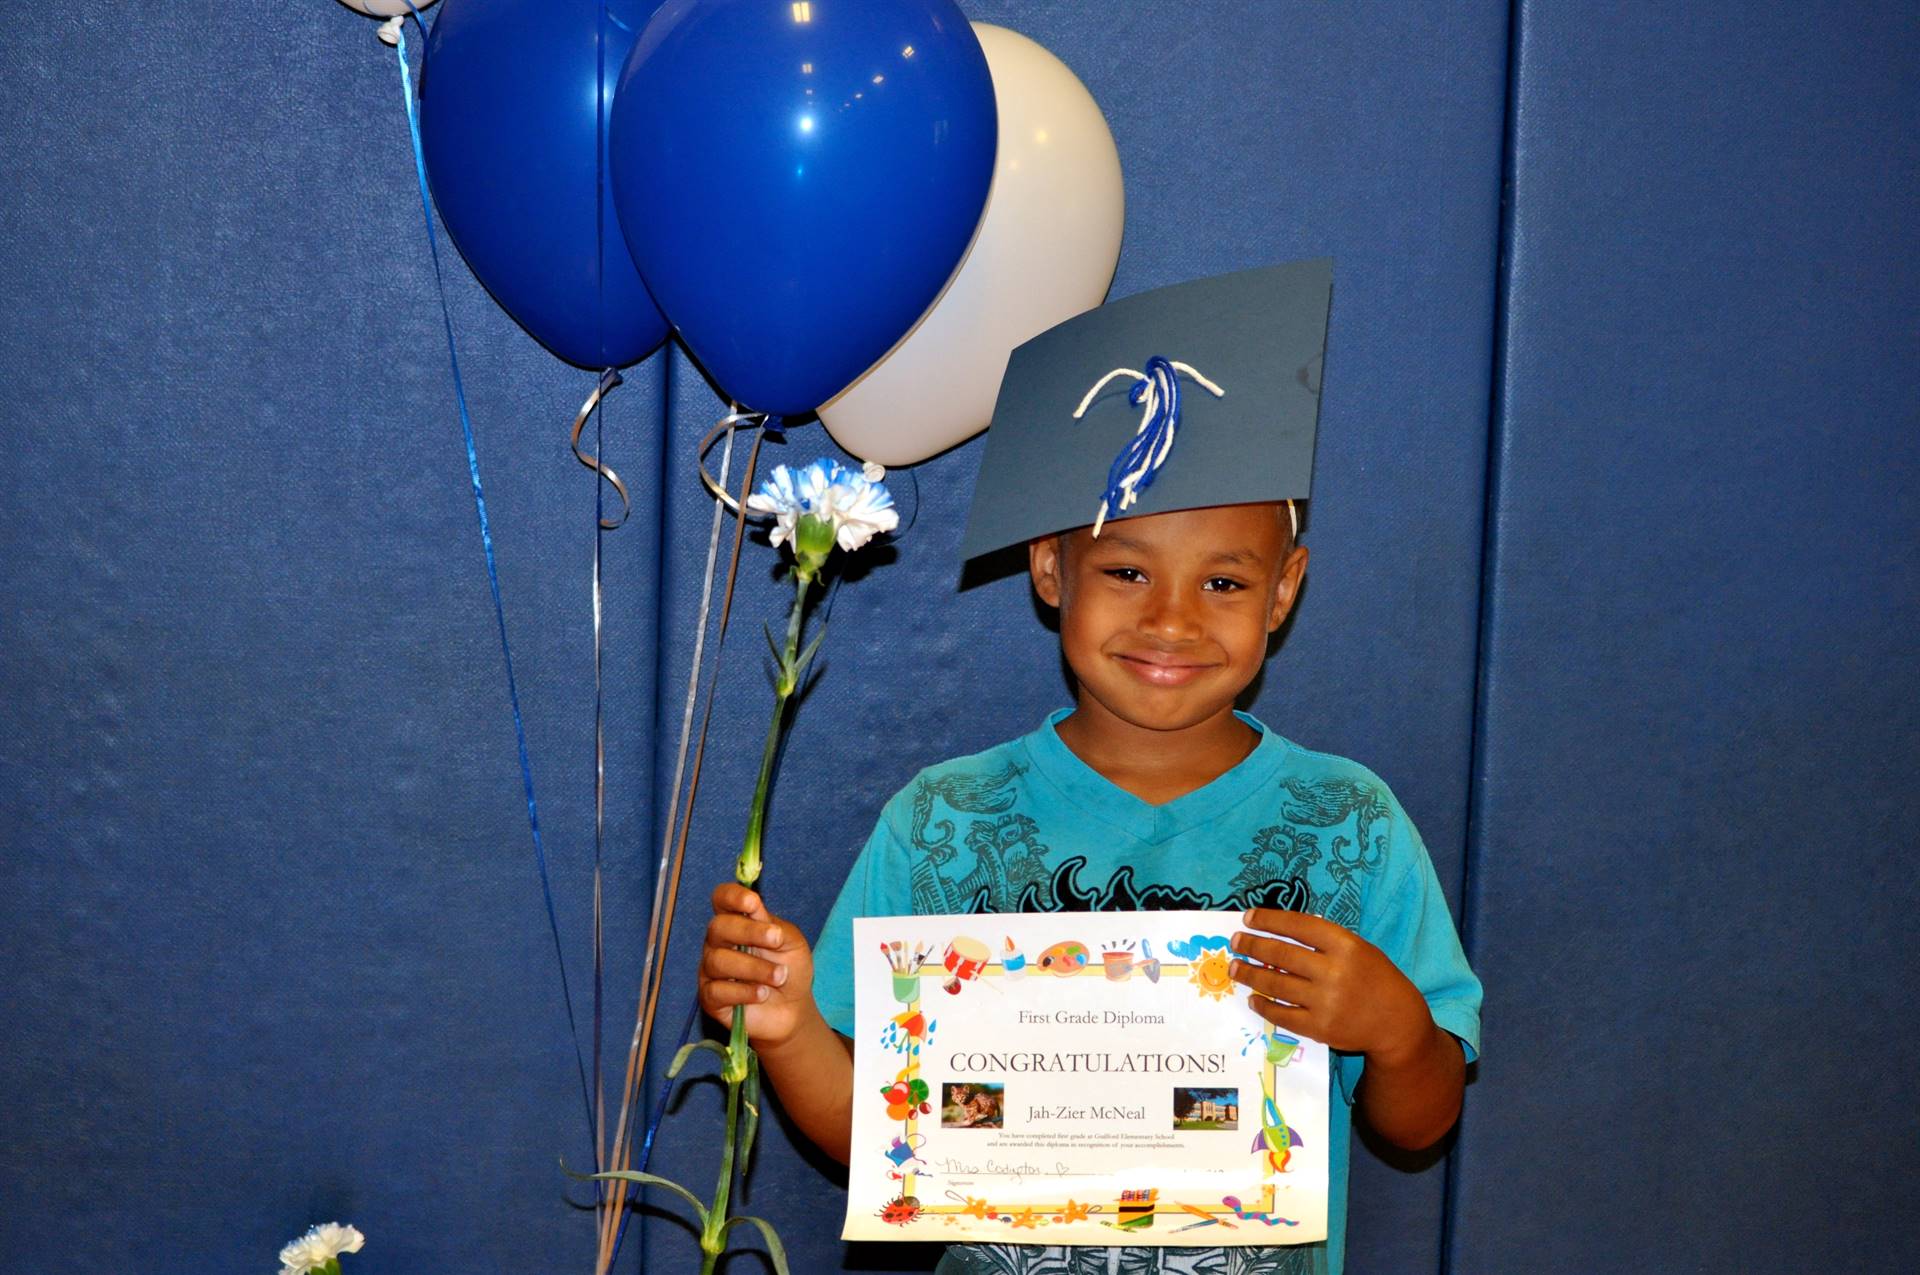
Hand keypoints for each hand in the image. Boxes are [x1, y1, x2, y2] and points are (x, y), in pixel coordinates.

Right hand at [698, 883, 815, 1049]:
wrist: (793, 1008)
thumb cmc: (789, 968)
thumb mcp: (792, 944)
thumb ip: (775, 927)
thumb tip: (756, 911)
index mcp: (737, 921)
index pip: (722, 899)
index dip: (732, 897)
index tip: (753, 903)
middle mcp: (718, 942)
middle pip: (718, 927)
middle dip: (749, 932)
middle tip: (776, 940)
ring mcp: (711, 970)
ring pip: (718, 961)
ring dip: (754, 968)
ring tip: (779, 977)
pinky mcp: (710, 998)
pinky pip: (717, 991)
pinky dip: (743, 992)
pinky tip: (762, 994)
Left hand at [1229, 908, 1432, 1066]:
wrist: (1396, 1022)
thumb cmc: (1374, 978)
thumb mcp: (1358, 948)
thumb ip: (1324, 940)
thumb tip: (1280, 930)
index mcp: (1345, 945)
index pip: (1298, 925)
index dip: (1269, 919)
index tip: (1248, 917)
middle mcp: (1334, 971)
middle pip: (1280, 953)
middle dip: (1252, 945)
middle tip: (1236, 941)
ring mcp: (1325, 1002)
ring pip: (1275, 984)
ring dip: (1250, 974)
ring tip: (1236, 968)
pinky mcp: (1319, 1028)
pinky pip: (1282, 1015)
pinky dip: (1264, 1005)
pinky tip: (1254, 998)